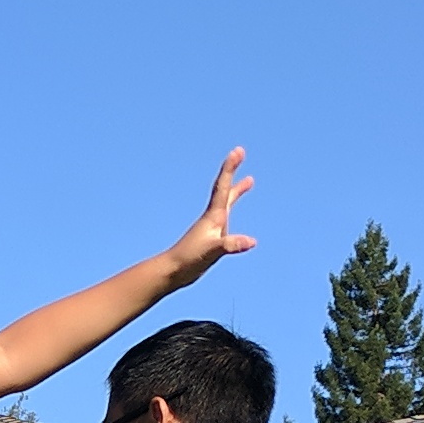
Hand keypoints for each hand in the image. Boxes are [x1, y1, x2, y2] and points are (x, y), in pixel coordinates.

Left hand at [161, 147, 255, 288]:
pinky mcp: (211, 238)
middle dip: (233, 171)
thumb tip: (251, 242)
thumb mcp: (212, 252)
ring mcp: (212, 227)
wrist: (172, 271)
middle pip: (225, 189)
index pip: (223, 187)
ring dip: (237, 190)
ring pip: (227, 202)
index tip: (238, 151)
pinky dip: (232, 212)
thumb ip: (231, 245)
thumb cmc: (189, 259)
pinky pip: (226, 219)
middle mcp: (212, 217)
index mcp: (213, 216)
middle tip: (240, 153)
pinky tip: (239, 216)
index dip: (230, 168)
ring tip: (249, 181)